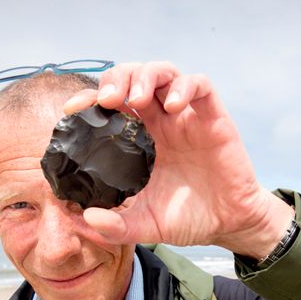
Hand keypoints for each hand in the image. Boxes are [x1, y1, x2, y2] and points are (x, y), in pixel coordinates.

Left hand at [63, 61, 293, 259]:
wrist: (228, 223)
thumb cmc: (186, 218)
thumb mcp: (145, 225)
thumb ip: (116, 226)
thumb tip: (86, 219)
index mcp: (138, 139)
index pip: (109, 106)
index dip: (89, 100)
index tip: (72, 110)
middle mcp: (159, 121)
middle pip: (133, 77)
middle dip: (117, 79)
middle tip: (108, 101)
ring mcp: (186, 116)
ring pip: (164, 73)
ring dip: (146, 76)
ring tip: (138, 98)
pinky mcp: (213, 117)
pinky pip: (200, 86)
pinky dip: (185, 87)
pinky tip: (174, 106)